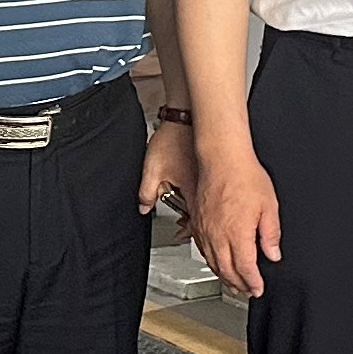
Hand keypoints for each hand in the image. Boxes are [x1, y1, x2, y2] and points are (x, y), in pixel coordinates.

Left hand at [137, 114, 198, 243]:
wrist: (185, 118)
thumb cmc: (172, 139)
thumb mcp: (152, 170)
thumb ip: (146, 193)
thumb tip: (144, 208)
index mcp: (192, 191)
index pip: (195, 221)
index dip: (187, 232)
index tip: (181, 235)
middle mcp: (205, 187)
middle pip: (204, 214)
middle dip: (193, 222)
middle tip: (184, 227)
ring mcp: (208, 178)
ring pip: (206, 202)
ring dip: (197, 209)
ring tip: (186, 213)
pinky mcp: (208, 169)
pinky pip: (206, 189)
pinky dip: (200, 194)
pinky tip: (190, 192)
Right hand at [191, 139, 281, 300]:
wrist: (221, 157)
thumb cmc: (244, 175)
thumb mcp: (269, 206)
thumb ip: (270, 234)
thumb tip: (273, 253)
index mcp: (237, 234)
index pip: (245, 269)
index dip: (252, 283)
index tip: (258, 289)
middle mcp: (217, 236)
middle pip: (226, 271)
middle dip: (238, 285)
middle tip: (247, 291)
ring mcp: (204, 230)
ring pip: (212, 262)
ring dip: (223, 276)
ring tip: (233, 283)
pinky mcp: (197, 221)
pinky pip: (202, 249)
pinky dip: (210, 261)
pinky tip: (216, 262)